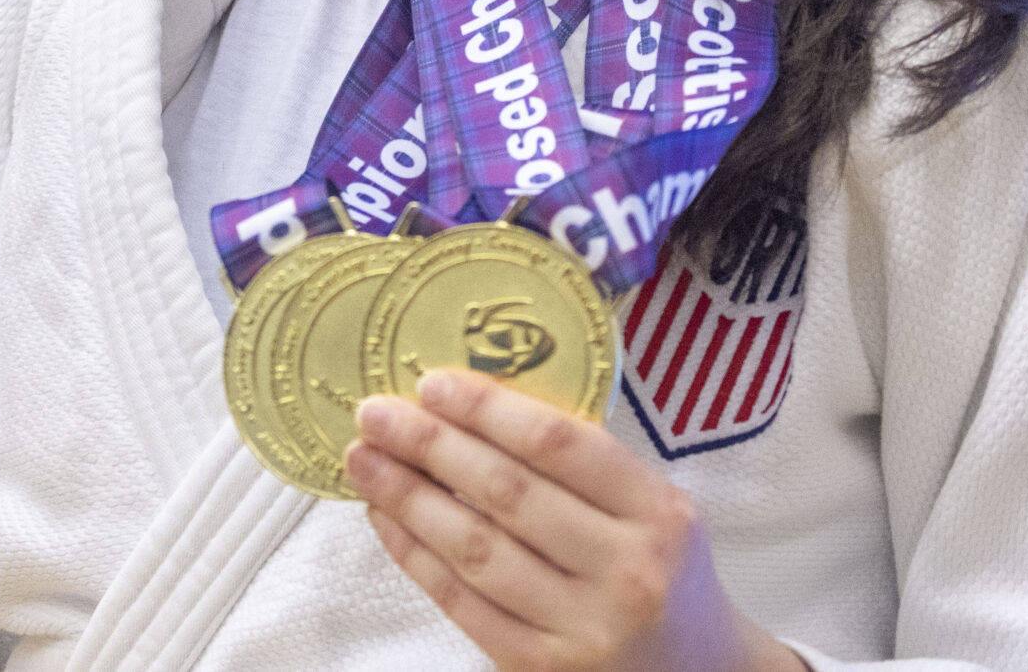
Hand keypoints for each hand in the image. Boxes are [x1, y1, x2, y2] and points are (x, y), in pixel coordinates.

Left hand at [347, 370, 803, 671]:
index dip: (489, 410)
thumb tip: (472, 409)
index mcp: (657, 513)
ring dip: (409, 499)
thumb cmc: (662, 572)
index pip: (560, 445)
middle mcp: (625, 571)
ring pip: (477, 550)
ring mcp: (582, 628)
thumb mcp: (653, 508)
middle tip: (375, 413)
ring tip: (365, 461)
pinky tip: (387, 520)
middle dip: (431, 446)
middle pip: (508, 494)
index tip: (433, 383)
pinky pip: (464, 605)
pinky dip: (417, 558)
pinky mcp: (541, 670)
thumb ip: (583, 466)